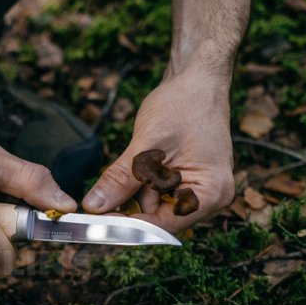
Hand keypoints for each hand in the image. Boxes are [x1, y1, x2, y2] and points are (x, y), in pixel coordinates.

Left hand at [82, 68, 234, 232]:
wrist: (197, 78)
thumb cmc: (182, 104)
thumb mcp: (146, 145)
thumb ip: (120, 179)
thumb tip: (94, 206)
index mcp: (211, 193)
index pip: (162, 226)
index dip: (128, 226)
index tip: (96, 222)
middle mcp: (210, 198)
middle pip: (157, 219)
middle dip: (131, 204)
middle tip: (112, 184)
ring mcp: (198, 189)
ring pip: (152, 206)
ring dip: (135, 190)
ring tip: (141, 155)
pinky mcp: (186, 181)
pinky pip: (155, 193)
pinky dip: (141, 183)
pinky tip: (144, 158)